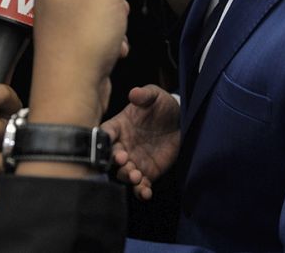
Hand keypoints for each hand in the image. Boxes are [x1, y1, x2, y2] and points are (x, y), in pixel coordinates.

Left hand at [30, 0, 133, 127]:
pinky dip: (111, 35)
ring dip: (114, 11)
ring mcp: (63, 24)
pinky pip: (98, 30)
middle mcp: (54, 0)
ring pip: (95, 4)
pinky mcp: (75, 45)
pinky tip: (115, 45)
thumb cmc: (82, 39)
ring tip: (116, 21)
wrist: (74, 92)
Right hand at [101, 85, 179, 200]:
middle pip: (111, 157)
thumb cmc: (162, 105)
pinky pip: (141, 186)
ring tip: (136, 176)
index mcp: (119, 126)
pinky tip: (146, 192)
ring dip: (127, 176)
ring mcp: (134, 161)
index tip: (107, 141)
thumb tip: (135, 93)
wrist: (180, 121)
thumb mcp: (155, 96)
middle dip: (115, 160)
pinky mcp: (147, 173)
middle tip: (124, 159)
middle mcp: (122, 146)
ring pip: (123, 174)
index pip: (106, 133)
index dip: (104, 138)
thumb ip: (145, 94)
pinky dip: (141, 192)